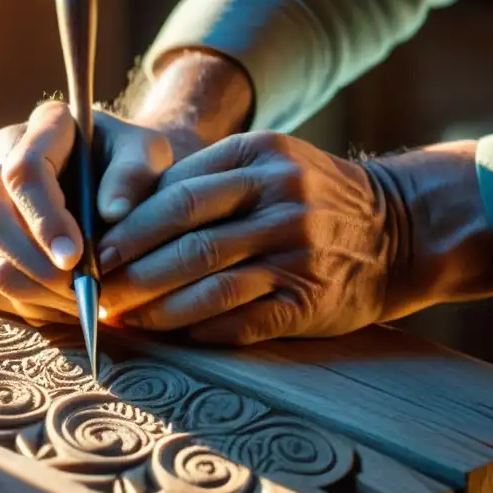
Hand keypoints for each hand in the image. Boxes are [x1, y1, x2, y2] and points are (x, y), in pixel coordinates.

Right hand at [0, 100, 194, 321]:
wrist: (114, 182)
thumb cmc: (133, 165)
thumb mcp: (149, 154)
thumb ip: (136, 173)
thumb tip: (113, 212)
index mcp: (41, 127)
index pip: (23, 172)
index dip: (43, 219)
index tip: (75, 258)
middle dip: (36, 268)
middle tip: (83, 295)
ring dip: (28, 292)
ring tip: (77, 305)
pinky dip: (12, 304)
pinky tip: (55, 308)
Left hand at [98, 131, 397, 343]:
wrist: (398, 229)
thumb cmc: (308, 197)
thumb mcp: (265, 163)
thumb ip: (204, 180)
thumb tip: (121, 219)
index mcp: (259, 156)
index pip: (176, 194)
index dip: (127, 227)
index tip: (93, 251)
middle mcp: (281, 199)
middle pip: (186, 239)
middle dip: (131, 270)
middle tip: (96, 291)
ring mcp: (298, 250)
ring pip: (208, 283)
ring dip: (157, 308)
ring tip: (123, 318)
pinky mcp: (311, 298)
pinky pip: (242, 320)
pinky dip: (201, 329)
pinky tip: (174, 336)